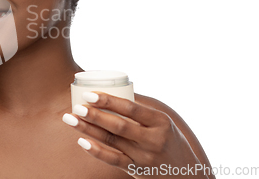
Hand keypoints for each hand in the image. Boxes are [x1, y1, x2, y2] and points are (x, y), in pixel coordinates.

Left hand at [63, 93, 209, 178]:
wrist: (188, 175)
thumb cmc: (170, 141)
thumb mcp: (164, 122)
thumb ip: (141, 108)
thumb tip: (115, 87)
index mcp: (160, 121)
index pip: (131, 108)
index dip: (108, 100)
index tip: (89, 94)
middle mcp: (153, 139)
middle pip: (118, 125)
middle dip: (95, 115)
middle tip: (76, 107)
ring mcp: (145, 157)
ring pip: (112, 141)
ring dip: (88, 129)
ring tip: (71, 119)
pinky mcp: (138, 171)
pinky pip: (113, 160)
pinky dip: (96, 151)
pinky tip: (82, 141)